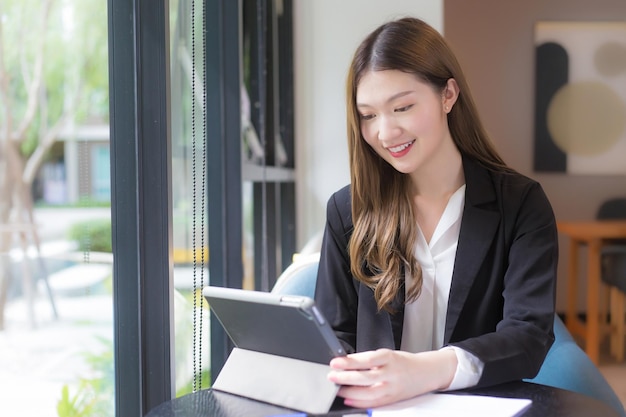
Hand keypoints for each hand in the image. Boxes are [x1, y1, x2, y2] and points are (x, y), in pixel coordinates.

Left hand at [327, 348, 456, 408]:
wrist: (426, 372)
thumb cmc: (404, 362)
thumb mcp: (388, 355)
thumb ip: (369, 360)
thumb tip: (346, 363)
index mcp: (390, 358)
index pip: (367, 359)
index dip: (350, 361)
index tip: (336, 362)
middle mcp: (392, 373)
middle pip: (366, 377)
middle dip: (346, 377)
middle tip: (332, 376)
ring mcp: (393, 388)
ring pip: (369, 393)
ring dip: (350, 392)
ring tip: (338, 389)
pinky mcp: (393, 399)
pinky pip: (374, 403)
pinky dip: (360, 403)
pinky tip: (349, 400)